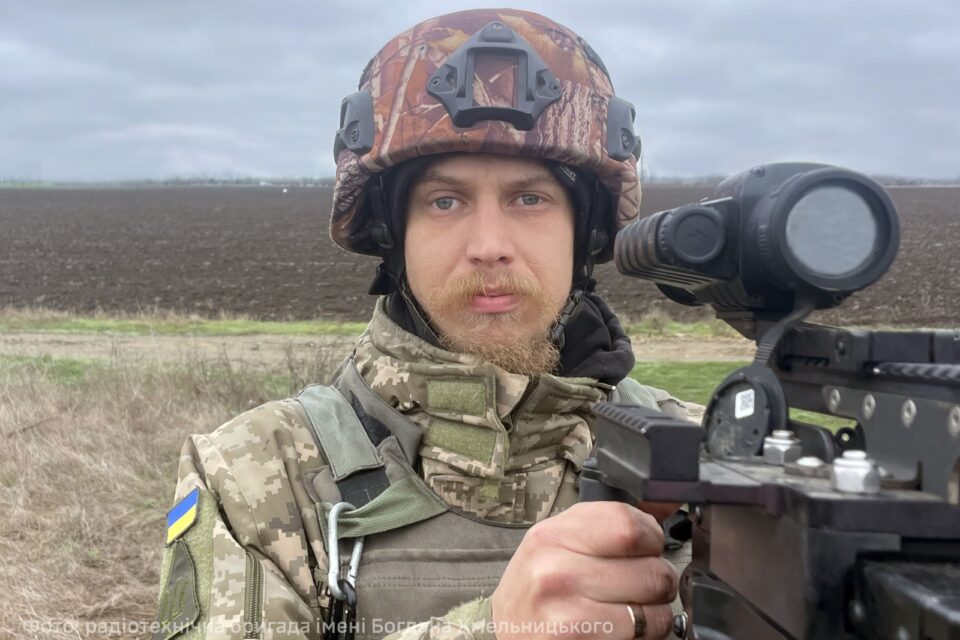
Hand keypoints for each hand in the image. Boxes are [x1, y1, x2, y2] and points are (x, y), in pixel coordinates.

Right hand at [491, 501, 677, 639]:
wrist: (506, 632)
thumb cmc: (539, 588)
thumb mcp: (560, 544)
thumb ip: (607, 524)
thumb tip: (665, 503)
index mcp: (554, 534)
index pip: (628, 524)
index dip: (652, 539)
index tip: (648, 548)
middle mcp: (555, 568)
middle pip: (650, 569)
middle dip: (659, 581)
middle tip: (642, 587)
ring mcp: (566, 607)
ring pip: (654, 608)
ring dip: (656, 613)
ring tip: (632, 610)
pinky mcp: (576, 638)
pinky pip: (642, 635)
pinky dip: (646, 636)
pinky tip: (622, 630)